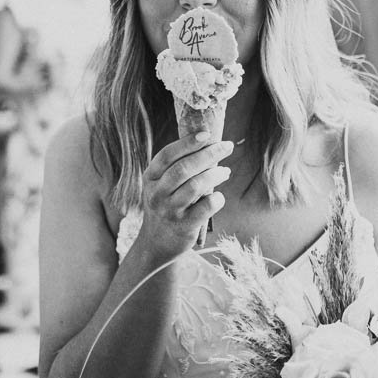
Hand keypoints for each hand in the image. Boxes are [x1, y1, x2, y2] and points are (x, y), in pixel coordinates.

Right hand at [138, 133, 233, 257]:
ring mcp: (169, 210)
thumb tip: (209, 145)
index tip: (207, 134)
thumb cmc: (165, 206)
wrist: (156, 243)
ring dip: (215, 174)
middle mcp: (157, 193)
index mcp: (150, 178)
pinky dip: (217, 199)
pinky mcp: (183, 226)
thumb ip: (177, 167)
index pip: (167, 155)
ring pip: (195, 186)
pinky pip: (205, 208)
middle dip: (209, 154)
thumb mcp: (161, 186)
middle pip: (184, 168)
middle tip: (227, 146)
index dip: (187, 143)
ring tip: (225, 171)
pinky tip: (220, 197)